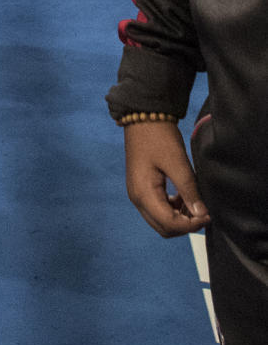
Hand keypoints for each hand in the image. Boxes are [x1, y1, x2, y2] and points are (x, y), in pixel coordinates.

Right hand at [123, 121, 208, 237]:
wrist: (143, 116)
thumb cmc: (158, 137)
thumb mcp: (177, 163)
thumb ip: (189, 190)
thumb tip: (202, 214)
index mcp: (143, 193)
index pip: (169, 223)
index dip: (191, 225)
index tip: (208, 215)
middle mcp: (137, 198)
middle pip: (163, 228)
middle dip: (185, 226)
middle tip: (203, 212)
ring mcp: (137, 194)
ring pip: (160, 221)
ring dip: (179, 219)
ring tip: (195, 204)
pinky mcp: (141, 188)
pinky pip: (157, 209)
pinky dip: (172, 210)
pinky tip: (183, 197)